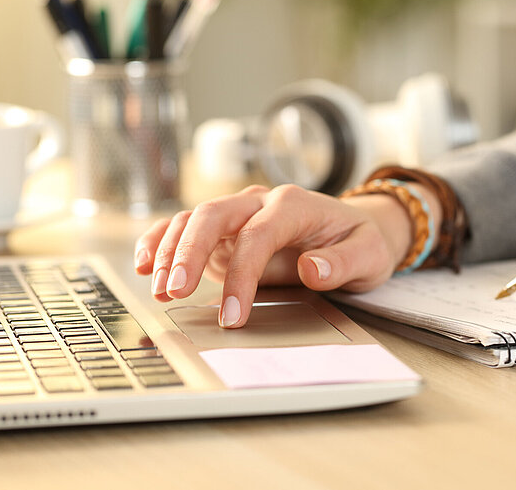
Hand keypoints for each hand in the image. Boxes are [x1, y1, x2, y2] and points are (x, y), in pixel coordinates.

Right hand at [134, 184, 432, 327]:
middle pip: (213, 215)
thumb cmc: (361, 242)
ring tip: (160, 288)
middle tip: (174, 291)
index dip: (241, 275)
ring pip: (193, 220)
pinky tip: (146, 263)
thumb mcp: (368, 254)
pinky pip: (187, 229)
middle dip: (188, 252)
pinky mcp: (225, 233)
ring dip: (171, 251)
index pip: (258, 235)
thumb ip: (342, 263)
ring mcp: (239, 215)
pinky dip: (163, 242)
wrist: (355, 230)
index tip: (233, 313)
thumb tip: (311, 269)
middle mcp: (260, 203)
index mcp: (294, 204)